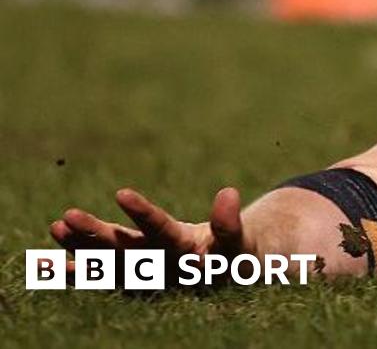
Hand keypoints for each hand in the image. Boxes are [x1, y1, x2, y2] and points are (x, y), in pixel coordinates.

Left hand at [49, 187, 250, 285]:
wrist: (227, 275)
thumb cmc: (234, 253)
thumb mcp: (236, 239)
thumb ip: (229, 222)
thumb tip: (228, 193)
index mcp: (185, 255)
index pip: (161, 232)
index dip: (143, 215)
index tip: (122, 193)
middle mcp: (158, 267)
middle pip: (123, 251)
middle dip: (95, 234)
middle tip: (68, 216)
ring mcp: (142, 271)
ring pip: (106, 261)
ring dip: (80, 247)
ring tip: (56, 226)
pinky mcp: (131, 271)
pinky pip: (99, 272)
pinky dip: (75, 268)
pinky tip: (47, 263)